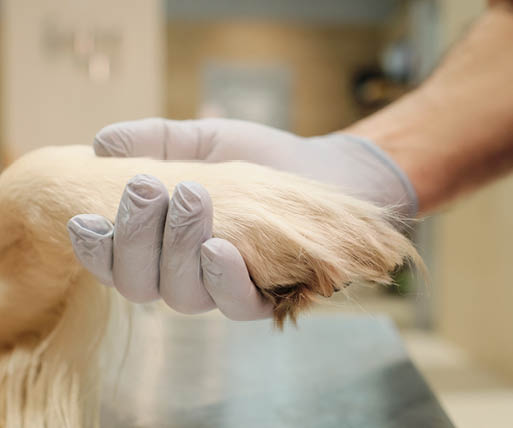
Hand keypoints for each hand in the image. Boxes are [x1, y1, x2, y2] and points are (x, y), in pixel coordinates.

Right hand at [68, 118, 415, 318]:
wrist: (320, 172)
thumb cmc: (257, 159)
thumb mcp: (203, 142)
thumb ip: (156, 141)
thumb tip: (101, 144)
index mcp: (160, 246)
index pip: (115, 262)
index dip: (95, 250)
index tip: (84, 218)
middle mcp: (185, 275)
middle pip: (141, 283)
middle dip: (135, 237)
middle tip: (146, 186)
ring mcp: (223, 289)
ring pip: (181, 293)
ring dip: (178, 247)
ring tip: (192, 195)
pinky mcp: (265, 297)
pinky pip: (236, 304)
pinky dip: (223, 278)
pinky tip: (219, 247)